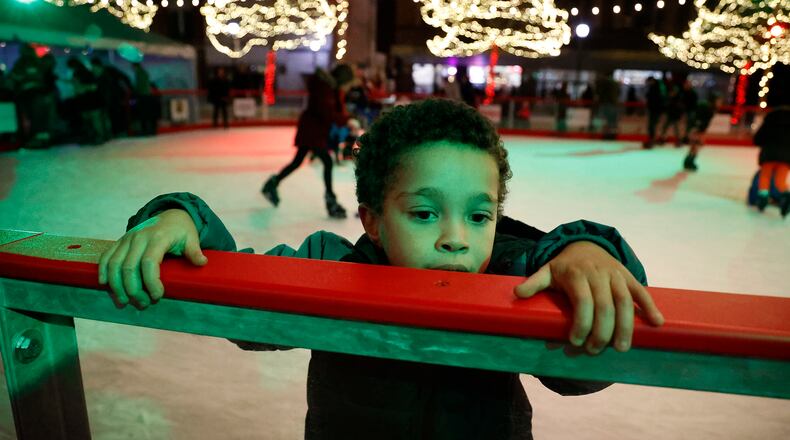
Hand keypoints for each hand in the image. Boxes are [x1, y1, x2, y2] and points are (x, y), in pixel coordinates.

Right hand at [98, 209, 206, 309]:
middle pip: (129, 267)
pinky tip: (106, 286)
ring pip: (114, 264)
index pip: (149, 263)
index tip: (158, 296)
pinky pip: (106, 257)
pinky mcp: (119, 242)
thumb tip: (201, 262)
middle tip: (143, 305)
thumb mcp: (191, 238)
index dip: (151, 282)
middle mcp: (139, 238)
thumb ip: (194, 251)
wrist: (169, 215)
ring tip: (124, 302)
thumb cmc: (181, 230)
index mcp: (157, 238)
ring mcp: (126, 239)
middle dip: (134, 290)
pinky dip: (103, 271)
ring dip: (117, 286)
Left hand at [514, 241, 663, 354]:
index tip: (575, 343)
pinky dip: (650, 307)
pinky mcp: (628, 276)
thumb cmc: (565, 266)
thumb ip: (534, 283)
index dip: (581, 324)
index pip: (583, 302)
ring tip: (621, 348)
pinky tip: (656, 323)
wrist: (586, 245)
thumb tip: (518, 293)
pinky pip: (641, 291)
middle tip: (595, 351)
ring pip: (624, 301)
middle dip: (601, 332)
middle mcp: (598, 274)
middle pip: (605, 306)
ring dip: (625, 326)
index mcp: (577, 274)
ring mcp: (615, 275)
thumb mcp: (547, 271)